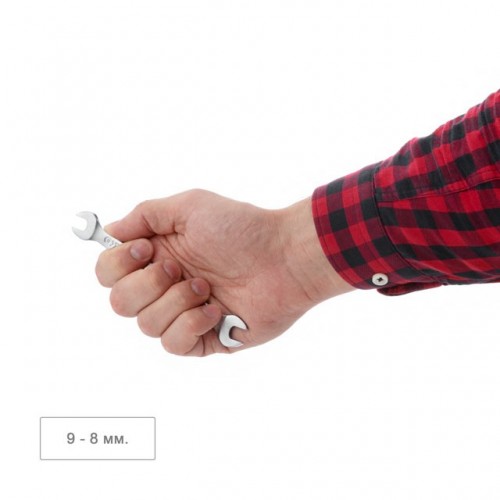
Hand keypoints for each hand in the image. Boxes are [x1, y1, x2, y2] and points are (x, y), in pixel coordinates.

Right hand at [95, 190, 353, 355]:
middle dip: (147, 284)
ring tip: (207, 286)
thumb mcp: (189, 207)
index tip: (145, 249)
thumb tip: (110, 230)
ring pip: (145, 325)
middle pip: (119, 302)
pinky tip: (218, 310)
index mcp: (157, 256)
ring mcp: (183, 314)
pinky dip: (192, 324)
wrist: (284, 258)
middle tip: (179, 267)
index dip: (117, 263)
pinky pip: (173, 344)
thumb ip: (145, 214)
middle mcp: (165, 286)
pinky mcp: (204, 338)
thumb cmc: (242, 228)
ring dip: (176, 301)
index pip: (108, 272)